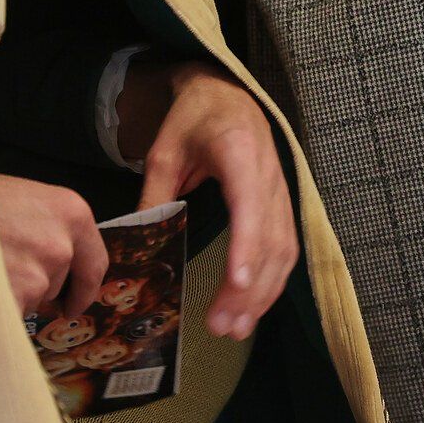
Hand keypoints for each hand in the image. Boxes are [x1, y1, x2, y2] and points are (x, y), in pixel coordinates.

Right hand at [0, 172, 108, 316]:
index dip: (81, 287)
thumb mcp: (17, 199)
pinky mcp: (10, 299)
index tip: (71, 304)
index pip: (94, 264)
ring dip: (4, 296)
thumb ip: (42, 228)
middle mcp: (60, 244)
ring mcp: (36, 275)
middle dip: (32, 289)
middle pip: (56, 286)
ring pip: (27, 303)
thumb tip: (51, 265)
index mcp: (70, 212)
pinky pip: (6, 320)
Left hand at [126, 60, 297, 339]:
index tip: (237, 283)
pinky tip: (252, 307)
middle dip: (250, 288)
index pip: (249, 207)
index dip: (246, 247)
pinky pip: (286, 247)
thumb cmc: (194, 118)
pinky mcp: (282, 204)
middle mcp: (269, 174)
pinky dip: (272, 281)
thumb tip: (137, 247)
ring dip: (263, 293)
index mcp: (240, 153)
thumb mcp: (164, 152)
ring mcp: (281, 190)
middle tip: (222, 325)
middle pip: (271, 239)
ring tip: (235, 328)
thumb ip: (155, 196)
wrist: (227, 94)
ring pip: (284, 250)